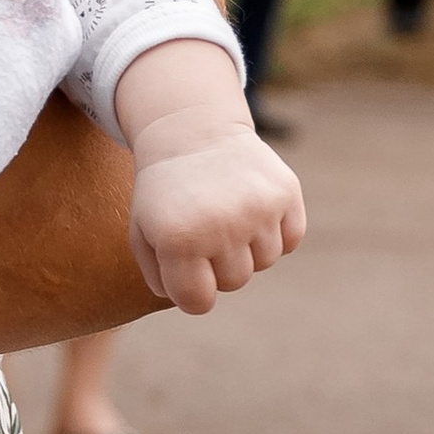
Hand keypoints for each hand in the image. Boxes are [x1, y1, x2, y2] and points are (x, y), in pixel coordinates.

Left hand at [127, 124, 305, 314]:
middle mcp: (221, 225)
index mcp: (179, 239)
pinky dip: (277, 231)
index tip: (187, 269)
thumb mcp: (142, 232)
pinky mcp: (286, 192)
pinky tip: (252, 207)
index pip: (199, 301)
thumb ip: (159, 278)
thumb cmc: (164, 192)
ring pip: (265, 262)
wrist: (192, 131)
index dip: (192, 291)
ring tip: (227, 214)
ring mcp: (258, 208)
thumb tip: (196, 301)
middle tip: (205, 230)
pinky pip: (291, 239)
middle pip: (234, 282)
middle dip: (219, 265)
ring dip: (248, 247)